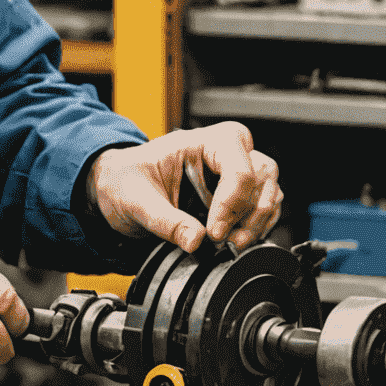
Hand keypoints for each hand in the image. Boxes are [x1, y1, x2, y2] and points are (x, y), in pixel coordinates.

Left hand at [89, 123, 281, 254]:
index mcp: (203, 141)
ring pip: (269, 190)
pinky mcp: (232, 195)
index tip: (214, 232)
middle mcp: (224, 152)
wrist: (116, 189)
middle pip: (264, 174)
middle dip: (253, 211)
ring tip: (235, 244)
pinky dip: (257, 226)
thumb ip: (165, 221)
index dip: (232, 203)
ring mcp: (231, 173)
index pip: (238, 166)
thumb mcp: (136, 200)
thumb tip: (195, 241)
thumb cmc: (125, 180)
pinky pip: (261, 207)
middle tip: (230, 241)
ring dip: (259, 220)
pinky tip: (238, 240)